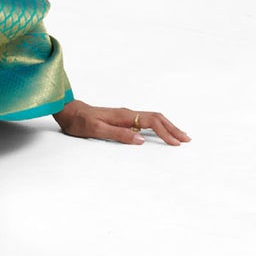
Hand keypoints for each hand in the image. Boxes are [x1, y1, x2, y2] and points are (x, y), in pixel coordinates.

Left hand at [54, 100, 189, 146]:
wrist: (69, 112)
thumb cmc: (80, 122)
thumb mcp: (96, 130)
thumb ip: (118, 134)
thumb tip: (141, 140)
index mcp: (124, 115)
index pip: (152, 122)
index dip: (166, 132)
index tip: (176, 143)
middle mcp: (127, 113)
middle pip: (157, 118)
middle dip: (173, 128)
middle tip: (187, 139)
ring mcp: (126, 115)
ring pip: (153, 118)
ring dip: (168, 126)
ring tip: (180, 136)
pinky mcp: (123, 118)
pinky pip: (146, 120)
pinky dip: (158, 126)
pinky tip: (161, 132)